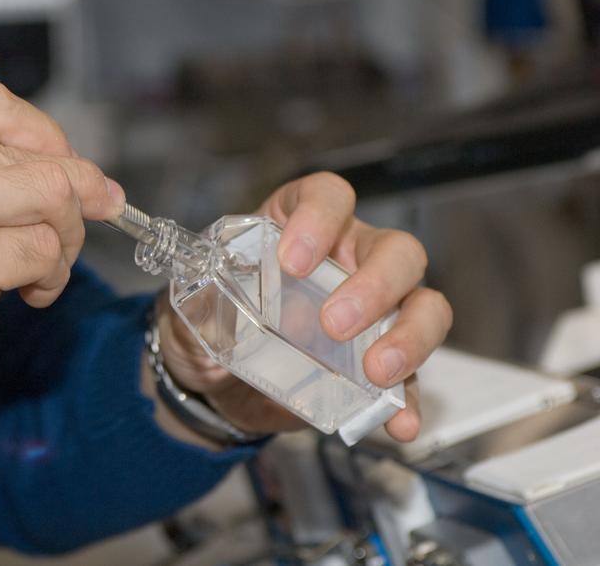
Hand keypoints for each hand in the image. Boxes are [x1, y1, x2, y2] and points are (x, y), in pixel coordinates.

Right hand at [0, 82, 124, 503]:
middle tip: (76, 231)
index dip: (46, 136)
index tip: (70, 167)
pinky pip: (39, 253)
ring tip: (41, 273)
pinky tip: (26, 297)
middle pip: (29, 153)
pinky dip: (49, 276)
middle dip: (70, 196)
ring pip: (49, 196)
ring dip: (63, 239)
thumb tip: (48, 163)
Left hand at [153, 172, 450, 441]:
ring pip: (423, 304)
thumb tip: (215, 287)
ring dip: (409, 336)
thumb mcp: (195, 298)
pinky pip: (411, 379)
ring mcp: (373, 313)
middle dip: (374, 284)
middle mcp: (347, 260)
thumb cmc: (211, 319)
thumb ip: (206, 289)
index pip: (327, 197)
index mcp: (298, 226)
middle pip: (395, 250)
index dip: (319, 218)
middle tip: (334, 323)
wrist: (210, 382)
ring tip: (376, 370)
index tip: (294, 260)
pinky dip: (409, 401)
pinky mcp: (377, 367)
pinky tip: (398, 422)